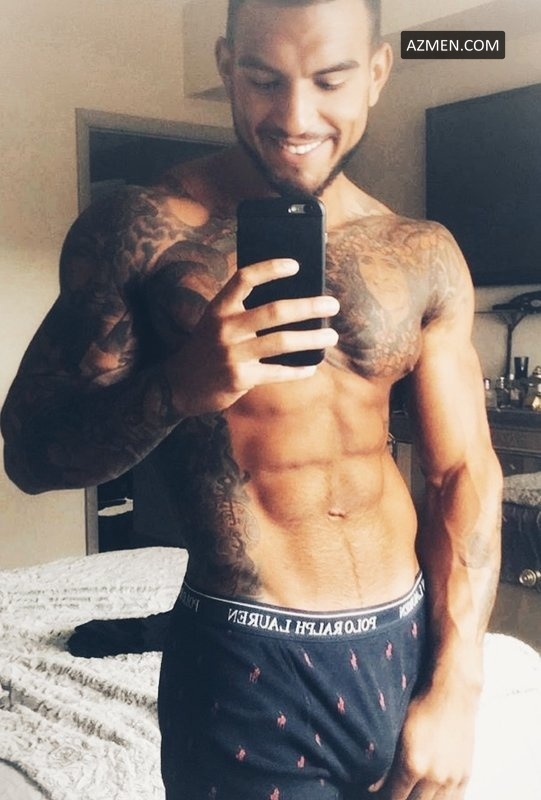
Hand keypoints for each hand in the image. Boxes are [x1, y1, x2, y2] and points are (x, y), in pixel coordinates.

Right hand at [165, 258, 339, 415]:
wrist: (179, 385)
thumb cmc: (208, 347)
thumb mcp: (216, 322)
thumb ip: (244, 311)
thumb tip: (292, 302)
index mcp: (219, 308)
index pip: (244, 278)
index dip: (270, 268)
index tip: (296, 265)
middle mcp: (225, 328)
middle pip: (274, 311)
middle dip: (308, 306)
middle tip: (332, 304)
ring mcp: (232, 354)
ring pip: (282, 342)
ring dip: (312, 338)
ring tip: (331, 336)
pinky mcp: (240, 378)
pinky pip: (277, 372)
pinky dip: (297, 370)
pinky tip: (311, 366)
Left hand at [371, 682, 477, 799]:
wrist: (453, 695)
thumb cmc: (421, 707)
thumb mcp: (397, 730)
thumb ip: (386, 761)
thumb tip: (372, 786)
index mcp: (413, 765)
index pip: (394, 798)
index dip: (384, 798)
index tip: (379, 793)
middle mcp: (434, 777)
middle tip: (394, 792)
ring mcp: (451, 779)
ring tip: (411, 793)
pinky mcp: (465, 777)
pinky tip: (431, 796)